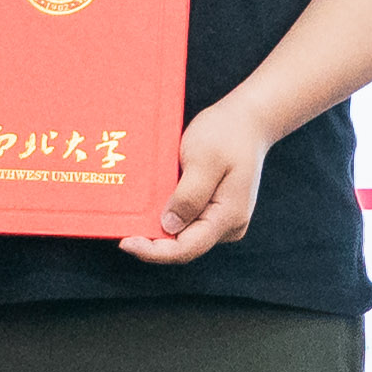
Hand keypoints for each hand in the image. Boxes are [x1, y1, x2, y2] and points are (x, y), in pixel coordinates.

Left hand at [120, 93, 284, 268]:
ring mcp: (224, 220)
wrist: (249, 120)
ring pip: (184, 235)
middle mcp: (228, 226)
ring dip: (159, 227)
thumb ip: (188, 196)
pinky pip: (188, 221)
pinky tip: (152, 202)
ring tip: (134, 214)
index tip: (125, 242)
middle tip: (122, 226)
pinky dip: (168, 215)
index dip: (153, 251)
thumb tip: (168, 227)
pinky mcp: (216, 211)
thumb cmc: (226, 134)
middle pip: (183, 246)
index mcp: (228, 216)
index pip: (186, 249)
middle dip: (152, 240)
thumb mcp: (204, 159)